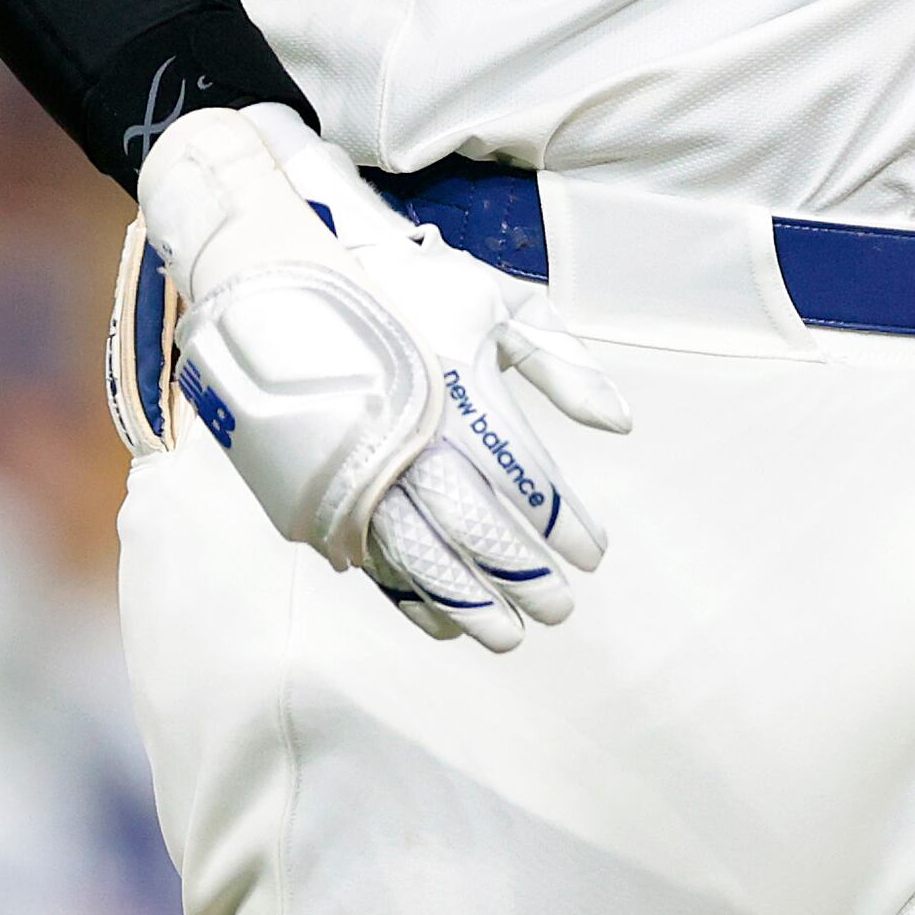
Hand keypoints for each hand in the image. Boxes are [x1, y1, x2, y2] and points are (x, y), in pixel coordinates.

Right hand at [131, 104, 631, 649]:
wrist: (295, 277)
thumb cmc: (415, 290)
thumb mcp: (501, 305)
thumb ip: (563, 366)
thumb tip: (619, 425)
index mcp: (466, 390)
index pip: (530, 479)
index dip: (567, 525)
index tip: (594, 553)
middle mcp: (417, 437)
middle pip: (481, 529)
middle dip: (526, 577)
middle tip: (561, 609)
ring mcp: (364, 469)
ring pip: (424, 558)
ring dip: (470, 605)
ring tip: (507, 637)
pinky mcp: (323, 491)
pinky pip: (372, 560)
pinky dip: (410, 598)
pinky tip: (443, 623)